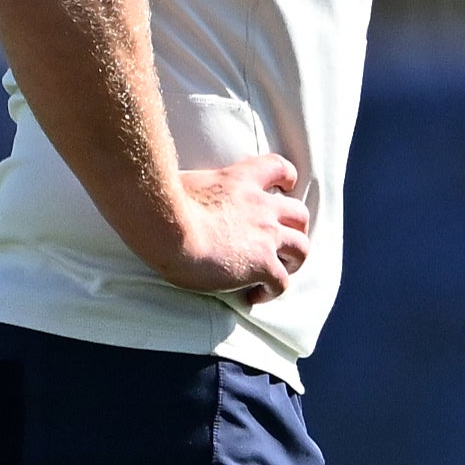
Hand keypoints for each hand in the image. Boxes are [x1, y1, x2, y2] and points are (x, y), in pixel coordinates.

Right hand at [150, 153, 312, 303]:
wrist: (169, 228)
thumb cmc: (163, 203)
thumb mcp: (181, 182)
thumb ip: (189, 186)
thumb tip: (167, 190)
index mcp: (241, 180)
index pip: (278, 168)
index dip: (286, 178)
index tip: (284, 188)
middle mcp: (261, 207)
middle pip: (299, 214)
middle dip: (296, 229)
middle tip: (281, 242)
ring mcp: (266, 236)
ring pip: (301, 248)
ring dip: (293, 261)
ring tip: (278, 272)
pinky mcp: (262, 265)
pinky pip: (281, 282)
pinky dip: (272, 291)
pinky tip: (254, 296)